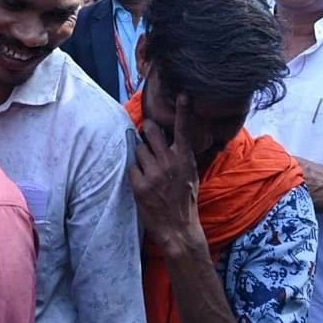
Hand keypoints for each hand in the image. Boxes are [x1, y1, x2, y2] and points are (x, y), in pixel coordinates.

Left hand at [129, 94, 205, 257]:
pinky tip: (144, 183)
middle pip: (150, 130)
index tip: (183, 94)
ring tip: (149, 171)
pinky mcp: (140, 185)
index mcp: (184, 158)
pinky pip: (132, 167)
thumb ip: (180, 154)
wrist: (178, 228)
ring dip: (141, 156)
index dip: (183, 111)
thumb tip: (169, 137)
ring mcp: (154, 174)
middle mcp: (169, 162)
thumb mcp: (190, 173)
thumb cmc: (185, 199)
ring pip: (138, 149)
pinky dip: (135, 173)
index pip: (183, 130)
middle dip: (146, 131)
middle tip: (147, 138)